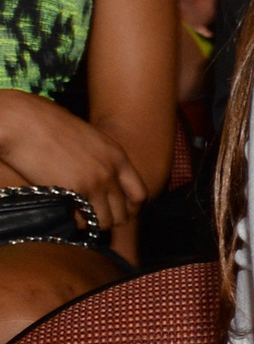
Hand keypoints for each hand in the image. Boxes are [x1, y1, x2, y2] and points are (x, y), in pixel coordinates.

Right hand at [0, 88, 146, 231]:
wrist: (23, 120)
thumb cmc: (46, 125)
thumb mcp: (86, 137)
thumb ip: (99, 158)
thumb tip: (99, 180)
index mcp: (117, 156)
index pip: (140, 194)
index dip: (129, 208)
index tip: (116, 212)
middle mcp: (111, 171)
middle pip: (124, 213)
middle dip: (110, 220)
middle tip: (93, 218)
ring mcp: (95, 182)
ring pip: (105, 221)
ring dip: (93, 223)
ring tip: (79, 218)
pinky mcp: (74, 190)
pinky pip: (83, 220)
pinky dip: (76, 222)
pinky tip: (66, 214)